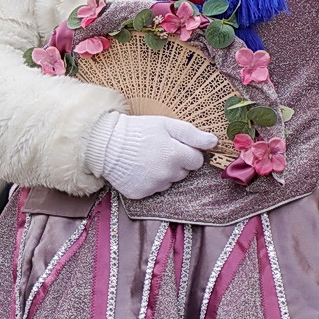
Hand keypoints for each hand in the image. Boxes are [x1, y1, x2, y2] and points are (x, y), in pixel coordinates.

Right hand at [85, 113, 217, 199]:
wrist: (105, 143)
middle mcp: (168, 175)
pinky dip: (148, 181)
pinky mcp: (141, 194)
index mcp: (177, 156)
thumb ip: (193, 133)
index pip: (196, 161)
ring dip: (163, 173)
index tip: (173, 145)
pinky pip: (153, 190)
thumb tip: (214, 142)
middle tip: (157, 150)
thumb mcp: (166, 124)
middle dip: (175, 163)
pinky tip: (138, 170)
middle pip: (183, 173)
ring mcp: (154, 186)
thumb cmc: (137, 130)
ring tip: (146, 159)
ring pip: (169, 182)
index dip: (187, 151)